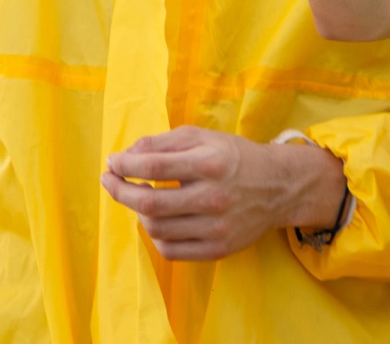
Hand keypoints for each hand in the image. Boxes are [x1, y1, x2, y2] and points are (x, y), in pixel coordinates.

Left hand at [99, 126, 346, 260]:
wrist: (279, 187)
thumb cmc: (234, 157)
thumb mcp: (202, 137)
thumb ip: (162, 143)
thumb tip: (125, 156)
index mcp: (209, 164)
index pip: (152, 168)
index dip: (124, 166)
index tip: (112, 163)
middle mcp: (213, 197)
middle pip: (149, 204)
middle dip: (120, 191)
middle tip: (110, 181)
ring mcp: (217, 227)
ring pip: (156, 229)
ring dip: (138, 213)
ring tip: (141, 199)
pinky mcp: (218, 249)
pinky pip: (171, 251)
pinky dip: (155, 236)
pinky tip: (158, 220)